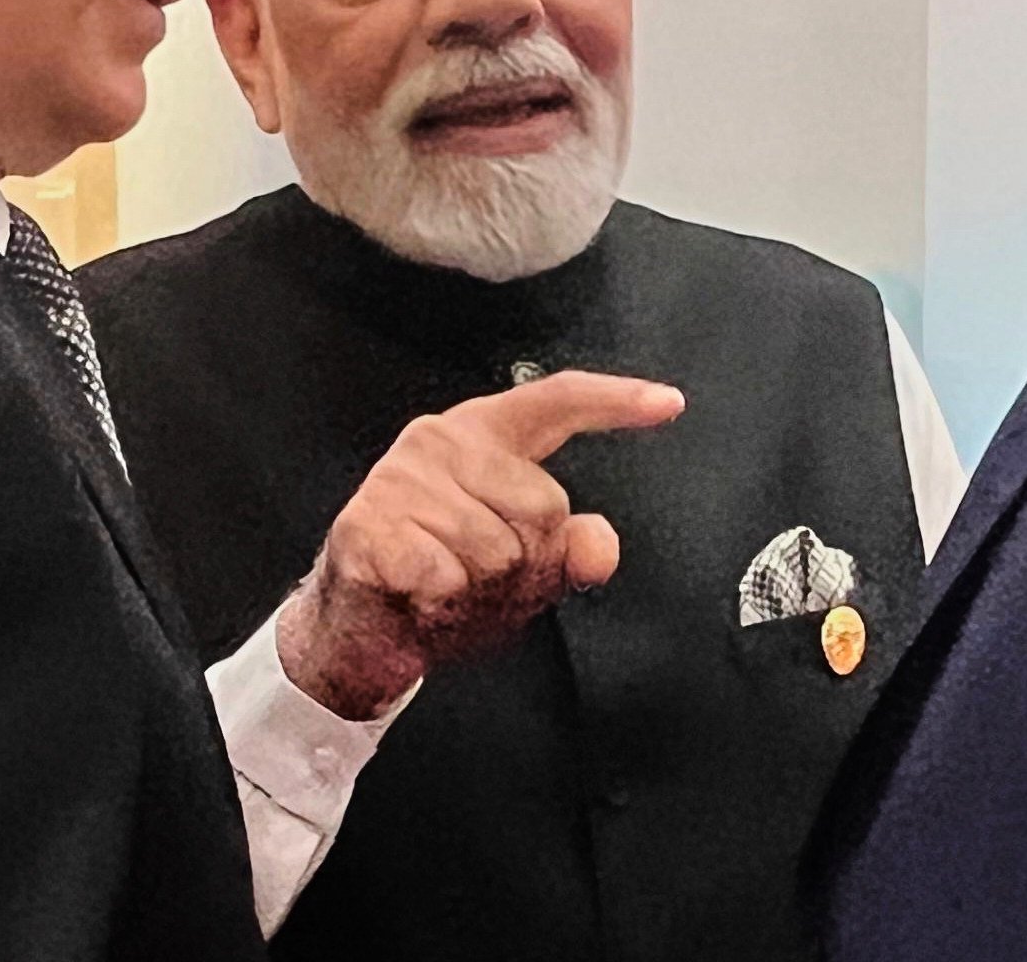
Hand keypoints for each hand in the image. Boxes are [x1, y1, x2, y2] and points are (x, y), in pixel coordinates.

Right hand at [275, 370, 684, 719]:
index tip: (667, 403)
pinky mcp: (370, 521)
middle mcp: (442, 440)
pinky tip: (419, 594)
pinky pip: (446, 574)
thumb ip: (568, 551)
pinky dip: (441, 601)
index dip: (615, 402)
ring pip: (496, 548)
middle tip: (481, 578)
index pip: (556, 402)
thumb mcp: (520, 567)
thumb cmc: (440, 581)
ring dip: (480, 590)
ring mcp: (402, 476)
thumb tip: (600, 547)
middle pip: (542, 506)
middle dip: (526, 563)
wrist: (358, 625)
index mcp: (484, 436)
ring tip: (448, 587)